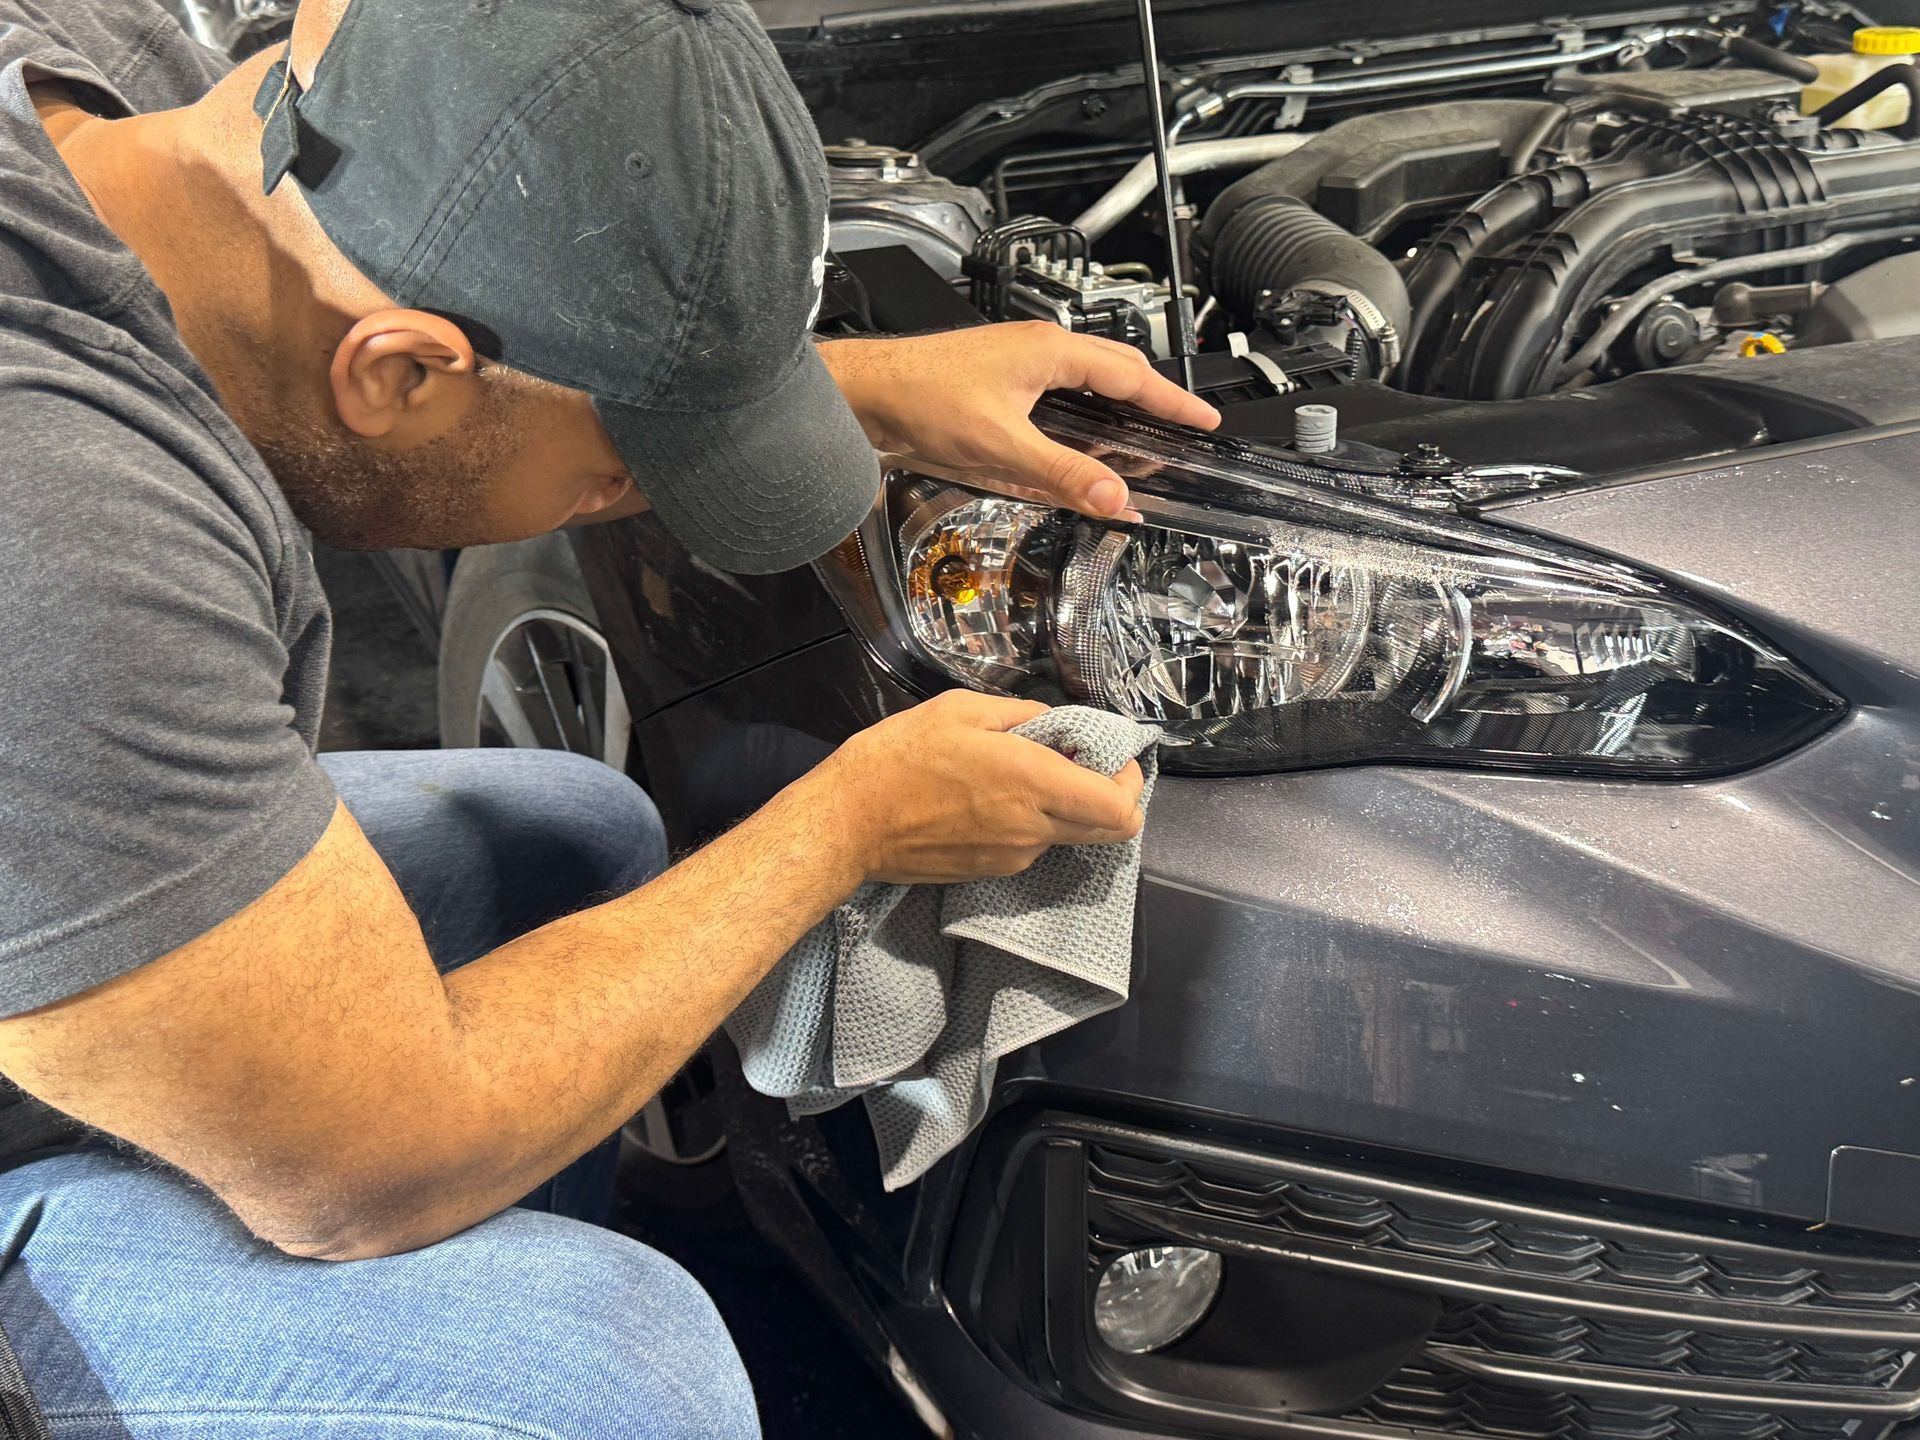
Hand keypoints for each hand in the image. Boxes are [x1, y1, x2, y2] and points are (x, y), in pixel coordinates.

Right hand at [809, 691, 1145, 885]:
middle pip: (1109, 831)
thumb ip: (1021, 714)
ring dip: (1062, 808)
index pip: (1119, 807)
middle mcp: (1033, 828)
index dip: (1130, 782)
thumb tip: (1053, 724)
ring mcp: (1013, 857)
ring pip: (1067, 836)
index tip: (1111, 755)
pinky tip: (989, 800)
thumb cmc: (899, 757)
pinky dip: (1029, 823)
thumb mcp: (960, 709)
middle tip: (1082, 765)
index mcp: (1032, 782)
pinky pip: (1030, 846)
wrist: (849, 823)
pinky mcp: (990, 873)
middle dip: (1111, 798)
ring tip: (1018, 776)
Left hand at [818, 323, 1220, 520]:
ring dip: (1113, 408)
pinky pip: (1052, 398)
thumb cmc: (918, 396)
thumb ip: (1062, 473)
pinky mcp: (994, 385)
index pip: (1131, 374)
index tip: (1203, 419)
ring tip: (1140, 436)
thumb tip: (1114, 496)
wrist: (863, 394)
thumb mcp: (1002, 444)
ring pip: (1082, 384)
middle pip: (1113, 372)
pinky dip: (1075, 419)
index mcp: (1049, 351)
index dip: (1172, 400)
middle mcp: (1036, 351)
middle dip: (1150, 400)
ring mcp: (1014, 366)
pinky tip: (1074, 443)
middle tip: (1181, 426)